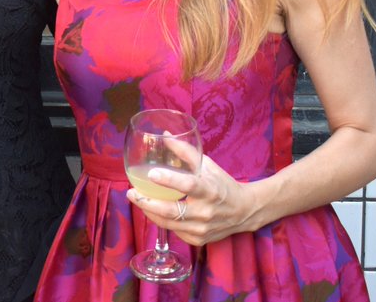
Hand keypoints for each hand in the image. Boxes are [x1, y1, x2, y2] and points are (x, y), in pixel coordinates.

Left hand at [126, 151, 260, 246]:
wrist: (244, 211)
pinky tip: (153, 210)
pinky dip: (161, 220)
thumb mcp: (207, 165)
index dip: (169, 180)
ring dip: (149, 211)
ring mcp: (202, 229)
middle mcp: (206, 212)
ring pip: (168, 223)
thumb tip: (164, 135)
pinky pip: (173, 230)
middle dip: (146, 202)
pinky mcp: (198, 240)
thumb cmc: (222, 184)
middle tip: (131, 192)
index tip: (151, 174)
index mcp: (209, 190)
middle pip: (171, 211)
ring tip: (136, 199)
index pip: (188, 185)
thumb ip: (185, 151)